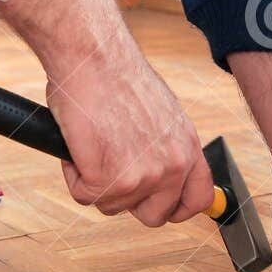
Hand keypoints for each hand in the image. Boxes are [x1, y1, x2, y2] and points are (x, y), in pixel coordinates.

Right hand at [0, 0, 213, 226]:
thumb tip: (155, 170)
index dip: (176, 209)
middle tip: (109, 170)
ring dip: (95, 180)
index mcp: (188, 147)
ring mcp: (142, 176)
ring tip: (91, 141)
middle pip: (153, 216)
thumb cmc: (116, 76)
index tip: (158, 205)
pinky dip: (74, 174)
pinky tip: (77, 143)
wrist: (93, 55)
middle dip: (128, 200)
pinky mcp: (107, 179)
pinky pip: (84, 195)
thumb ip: (164, 146)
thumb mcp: (161, 114)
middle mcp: (172, 165)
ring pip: (112, 206)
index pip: (198, 200)